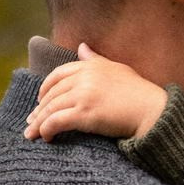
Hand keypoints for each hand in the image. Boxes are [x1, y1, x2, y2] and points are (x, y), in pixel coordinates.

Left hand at [24, 44, 167, 142]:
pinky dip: (46, 130)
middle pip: (51, 93)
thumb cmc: (139, 93)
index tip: (40, 101)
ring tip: (31, 134)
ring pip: (50, 108)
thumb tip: (81, 47)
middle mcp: (84, 78)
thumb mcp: (117, 69)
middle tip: (31, 122)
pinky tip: (45, 137)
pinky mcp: (84, 113)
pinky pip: (56, 121)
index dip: (45, 88)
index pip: (58, 75)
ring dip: (38, 123)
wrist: (152, 111)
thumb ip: (96, 59)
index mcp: (90, 66)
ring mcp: (83, 95)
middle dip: (39, 109)